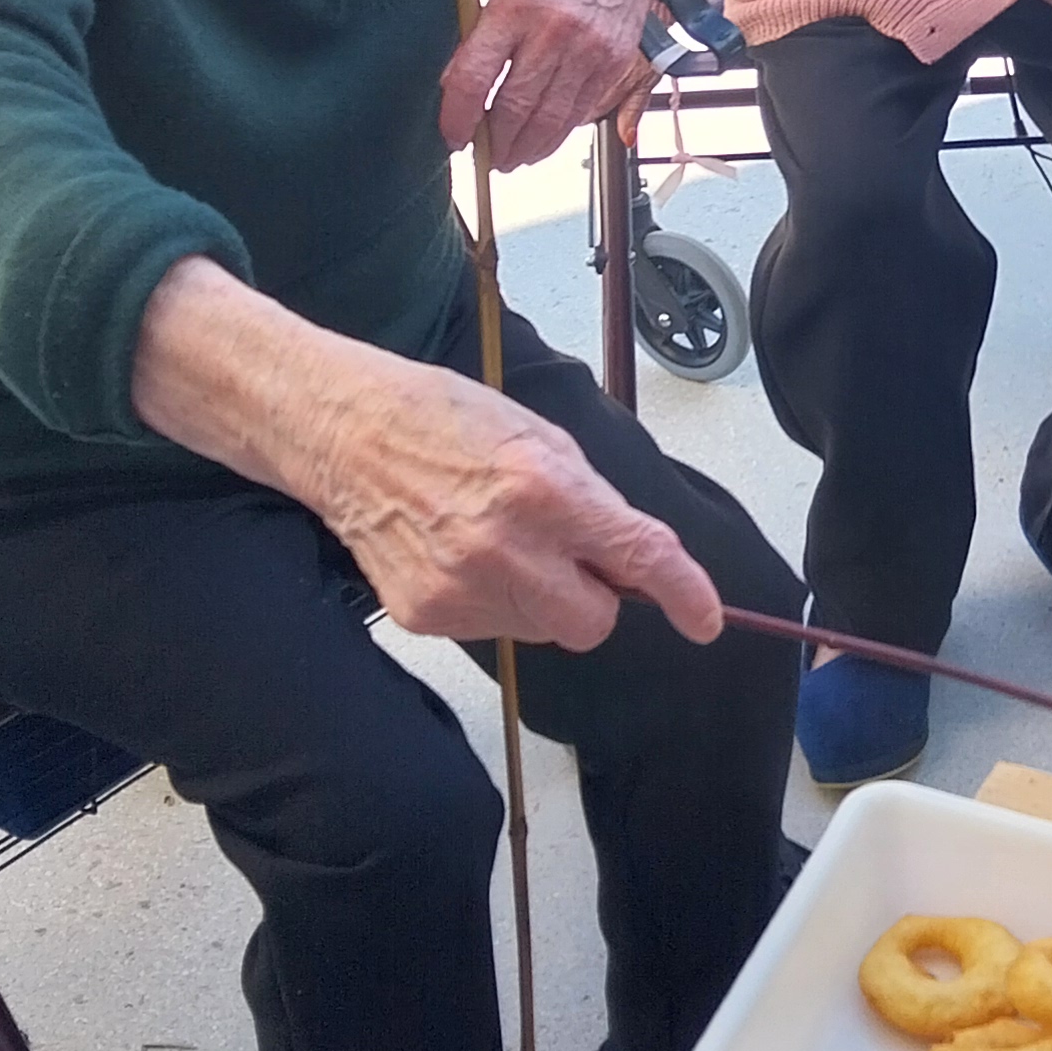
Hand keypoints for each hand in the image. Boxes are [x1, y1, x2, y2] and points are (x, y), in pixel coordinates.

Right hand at [312, 354, 723, 648]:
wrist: (345, 433)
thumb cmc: (444, 419)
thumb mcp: (541, 437)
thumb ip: (595, 502)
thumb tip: (636, 560)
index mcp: (545, 489)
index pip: (638, 557)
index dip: (684, 593)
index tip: (705, 619)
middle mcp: (506, 548)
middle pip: (593, 623)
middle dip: (594, 596)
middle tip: (565, 552)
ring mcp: (462, 590)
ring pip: (543, 631)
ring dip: (540, 597)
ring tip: (493, 537)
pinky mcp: (428, 616)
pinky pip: (494, 631)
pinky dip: (493, 601)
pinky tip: (460, 554)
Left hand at [442, 0, 668, 172]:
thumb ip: (488, 29)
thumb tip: (463, 82)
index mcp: (515, 3)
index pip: (474, 77)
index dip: (457, 116)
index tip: (452, 134)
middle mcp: (553, 30)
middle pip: (514, 108)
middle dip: (493, 143)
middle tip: (483, 155)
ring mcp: (589, 49)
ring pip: (551, 120)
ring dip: (526, 148)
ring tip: (512, 157)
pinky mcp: (616, 60)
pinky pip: (582, 110)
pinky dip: (560, 131)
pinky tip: (545, 137)